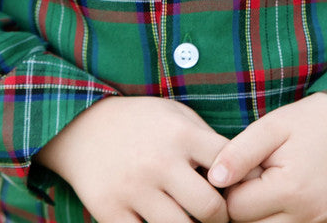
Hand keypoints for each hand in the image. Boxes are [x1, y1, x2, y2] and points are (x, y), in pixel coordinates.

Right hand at [35, 95, 230, 222]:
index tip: (236, 189)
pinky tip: (161, 222)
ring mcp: (133, 189)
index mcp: (180, 135)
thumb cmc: (140, 122)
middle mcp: (159, 162)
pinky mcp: (110, 211)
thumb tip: (245, 170)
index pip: (228, 165)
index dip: (239, 181)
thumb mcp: (175, 114)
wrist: (81, 125)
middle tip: (218, 217)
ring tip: (192, 220)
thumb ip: (206, 139)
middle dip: (220, 218)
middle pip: (209, 208)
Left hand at [207, 94, 326, 222]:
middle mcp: (308, 217)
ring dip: (258, 215)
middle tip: (256, 175)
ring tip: (266, 187)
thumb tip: (213, 180)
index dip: (232, 185)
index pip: (236, 208)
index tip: (246, 165)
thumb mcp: (270, 127)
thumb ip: (239, 153)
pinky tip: (278, 198)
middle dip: (243, 204)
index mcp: (292, 190)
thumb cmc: (305, 123)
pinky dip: (275, 219)